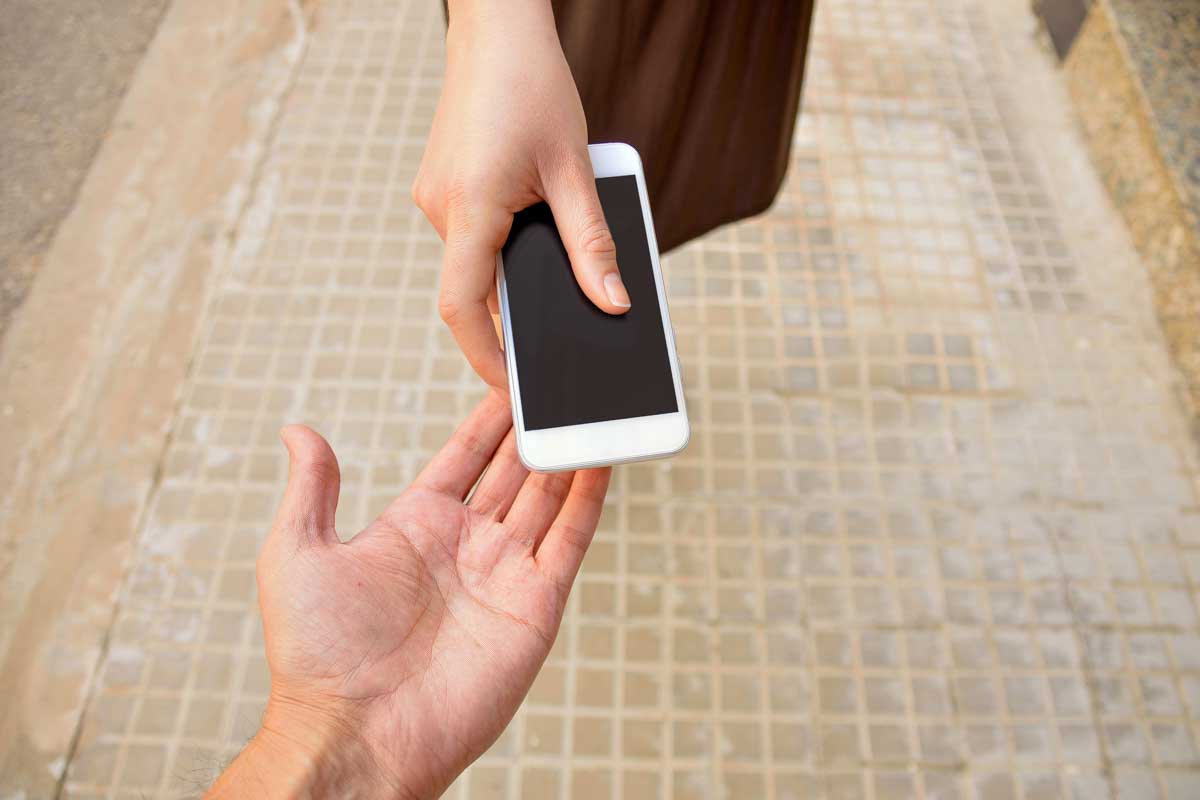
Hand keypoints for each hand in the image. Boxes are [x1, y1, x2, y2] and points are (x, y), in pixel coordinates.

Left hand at [207, 391, 610, 798]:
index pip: (464, 458)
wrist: (356, 736)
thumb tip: (299, 431)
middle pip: (514, 472)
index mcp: (414, 526)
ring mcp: (503, 574)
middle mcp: (465, 546)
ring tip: (589, 409)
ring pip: (548, 499)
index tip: (510, 379)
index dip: (488, 420)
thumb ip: (312, 489)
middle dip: (537, 428)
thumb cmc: (316, 657)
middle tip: (561, 384)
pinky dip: (588, 501)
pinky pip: (568, 542)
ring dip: (568, 455)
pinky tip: (601, 460)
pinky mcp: (534, 606)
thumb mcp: (297, 553)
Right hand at [412, 0, 630, 387]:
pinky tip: (538, 226)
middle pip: (472, 290)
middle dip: (513, 321)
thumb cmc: (532, 84)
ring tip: (558, 271)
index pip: (460, 306)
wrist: (495, 28)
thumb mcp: (575, 169)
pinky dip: (504, 248)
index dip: (485, 357)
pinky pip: (474, 236)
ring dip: (514, 277)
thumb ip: (593, 243)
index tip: (515, 386)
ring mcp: (437, 197)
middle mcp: (441, 208)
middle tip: (556, 346)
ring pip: (475, 262)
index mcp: (469, 207)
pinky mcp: (445, 187)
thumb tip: (613, 303)